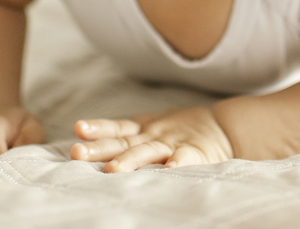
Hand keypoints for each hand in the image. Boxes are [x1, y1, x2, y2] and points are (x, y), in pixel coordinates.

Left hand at [70, 107, 233, 172]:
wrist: (223, 128)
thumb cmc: (182, 133)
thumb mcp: (153, 129)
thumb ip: (128, 138)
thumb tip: (91, 149)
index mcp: (142, 131)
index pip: (116, 129)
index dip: (97, 129)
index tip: (78, 128)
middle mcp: (152, 136)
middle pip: (122, 143)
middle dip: (99, 148)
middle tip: (76, 153)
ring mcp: (171, 144)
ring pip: (147, 152)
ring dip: (129, 160)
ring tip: (111, 170)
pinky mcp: (193, 153)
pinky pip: (184, 159)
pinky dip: (177, 164)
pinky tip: (169, 171)